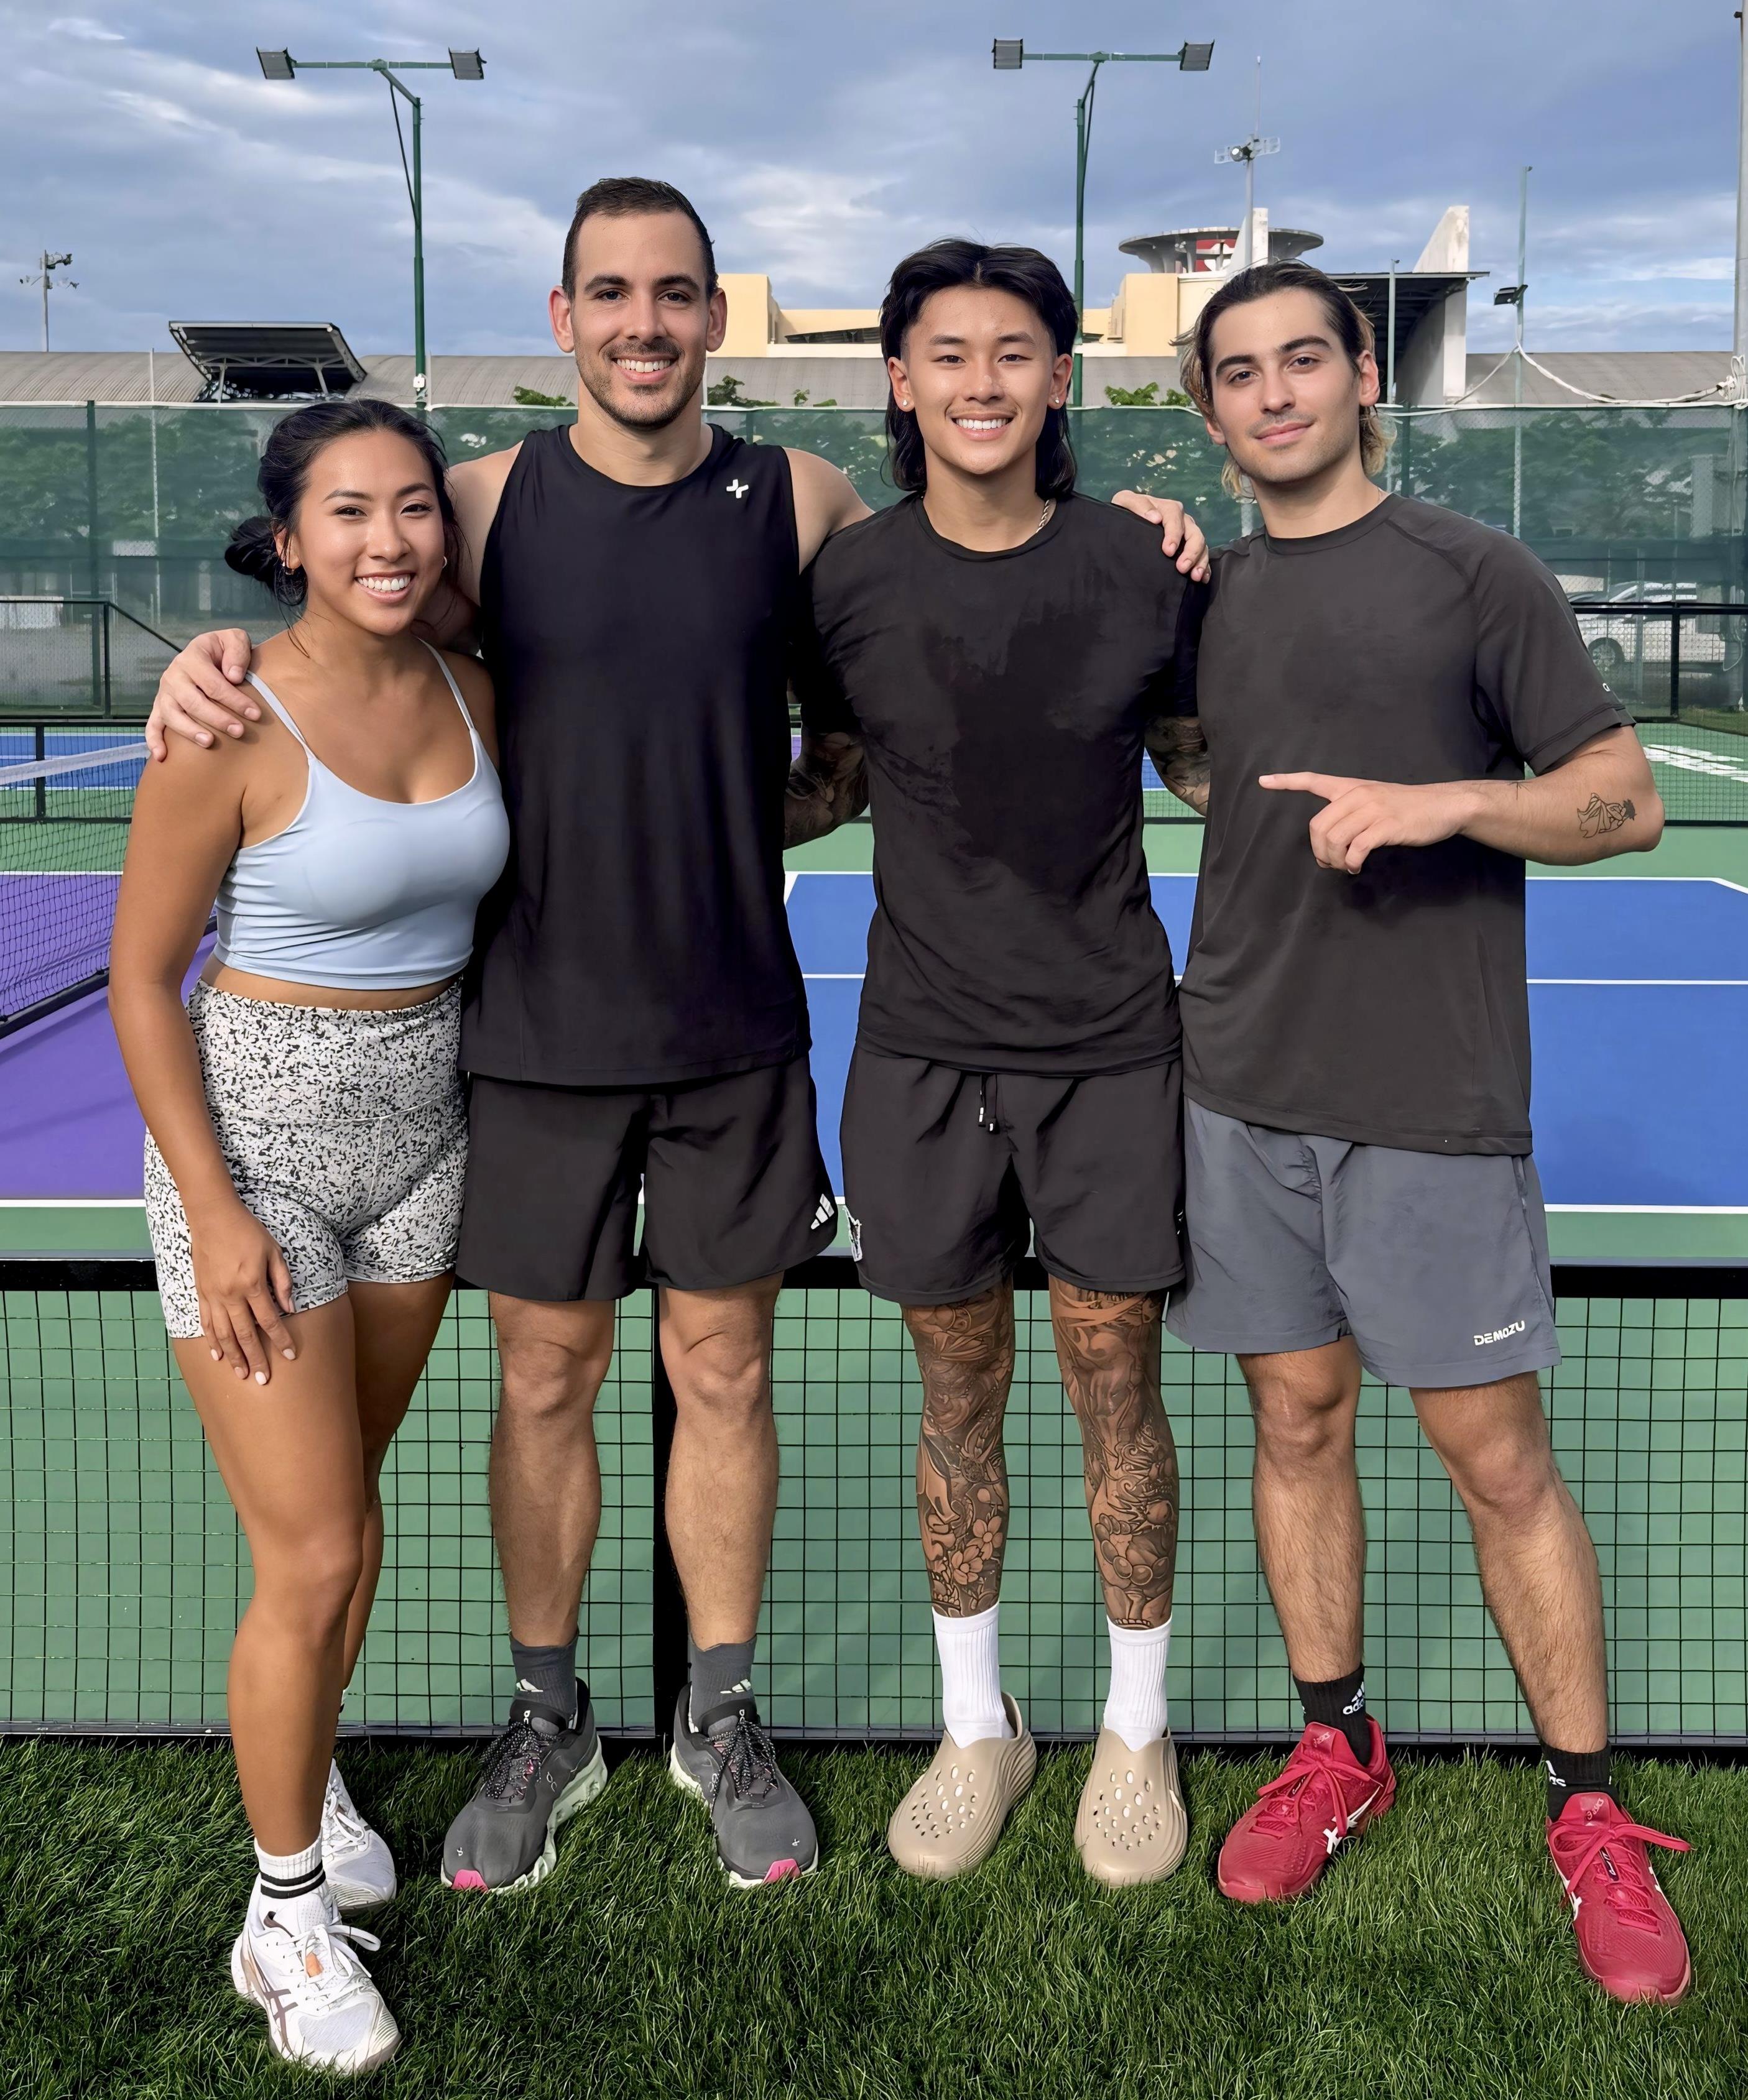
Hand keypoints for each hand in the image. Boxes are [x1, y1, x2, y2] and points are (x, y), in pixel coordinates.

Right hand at [145, 629, 258, 759]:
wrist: (207, 655)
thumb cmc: (223, 651)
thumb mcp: (234, 639)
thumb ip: (237, 650)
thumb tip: (233, 676)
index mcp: (192, 658)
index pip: (213, 683)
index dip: (234, 699)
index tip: (255, 714)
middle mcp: (174, 675)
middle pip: (193, 701)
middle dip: (217, 718)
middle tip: (239, 731)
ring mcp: (165, 693)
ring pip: (172, 715)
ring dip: (189, 730)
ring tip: (209, 742)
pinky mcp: (160, 708)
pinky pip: (152, 725)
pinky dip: (154, 740)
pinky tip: (162, 756)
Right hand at [189, 1203, 295, 1385]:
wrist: (213, 1217)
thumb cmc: (248, 1232)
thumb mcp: (274, 1252)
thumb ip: (283, 1282)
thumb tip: (290, 1309)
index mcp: (252, 1284)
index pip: (269, 1321)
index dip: (281, 1340)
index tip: (290, 1355)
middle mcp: (231, 1294)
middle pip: (245, 1335)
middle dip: (256, 1358)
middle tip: (263, 1379)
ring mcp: (213, 1295)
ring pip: (223, 1334)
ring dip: (233, 1356)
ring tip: (241, 1374)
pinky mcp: (201, 1292)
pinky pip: (206, 1322)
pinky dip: (211, 1340)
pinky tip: (217, 1354)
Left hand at [1110, 489, 1210, 581]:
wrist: (1128, 519)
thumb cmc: (1128, 510)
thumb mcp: (1125, 501)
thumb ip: (1137, 505)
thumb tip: (1155, 518)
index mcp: (1168, 509)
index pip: (1175, 518)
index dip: (1174, 534)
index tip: (1168, 551)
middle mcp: (1182, 520)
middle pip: (1194, 533)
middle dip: (1191, 551)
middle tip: (1182, 568)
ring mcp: (1187, 533)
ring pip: (1200, 545)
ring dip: (1200, 560)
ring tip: (1195, 576)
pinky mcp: (1189, 546)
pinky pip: (1202, 555)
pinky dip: (1205, 567)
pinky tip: (1202, 579)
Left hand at [1259, 772, 1477, 873]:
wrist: (1444, 805)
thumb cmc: (1407, 808)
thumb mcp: (1376, 801)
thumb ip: (1350, 816)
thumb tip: (1328, 846)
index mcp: (1351, 787)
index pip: (1314, 780)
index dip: (1287, 781)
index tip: (1263, 781)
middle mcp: (1358, 795)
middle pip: (1318, 826)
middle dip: (1319, 851)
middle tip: (1331, 863)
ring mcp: (1372, 809)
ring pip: (1334, 839)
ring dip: (1334, 860)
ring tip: (1346, 866)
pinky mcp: (1386, 826)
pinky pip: (1356, 848)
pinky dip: (1351, 862)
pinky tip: (1356, 866)